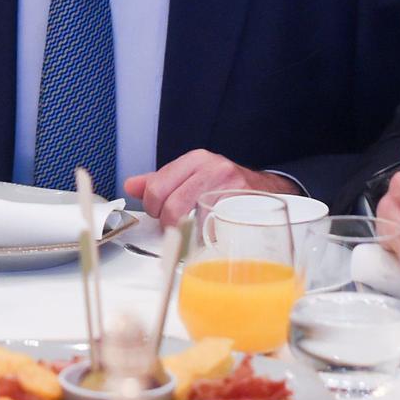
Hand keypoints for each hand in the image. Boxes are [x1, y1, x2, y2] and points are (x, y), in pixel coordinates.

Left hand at [123, 149, 300, 224]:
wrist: (269, 192)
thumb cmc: (226, 187)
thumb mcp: (193, 176)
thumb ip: (160, 181)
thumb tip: (131, 186)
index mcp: (196, 159)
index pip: (157, 187)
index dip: (153, 208)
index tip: (161, 215)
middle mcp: (213, 168)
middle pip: (171, 206)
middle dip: (168, 224)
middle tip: (176, 228)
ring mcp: (230, 188)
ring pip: (189, 220)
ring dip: (185, 233)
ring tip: (191, 233)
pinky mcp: (243, 207)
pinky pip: (212, 230)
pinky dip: (205, 239)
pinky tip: (207, 238)